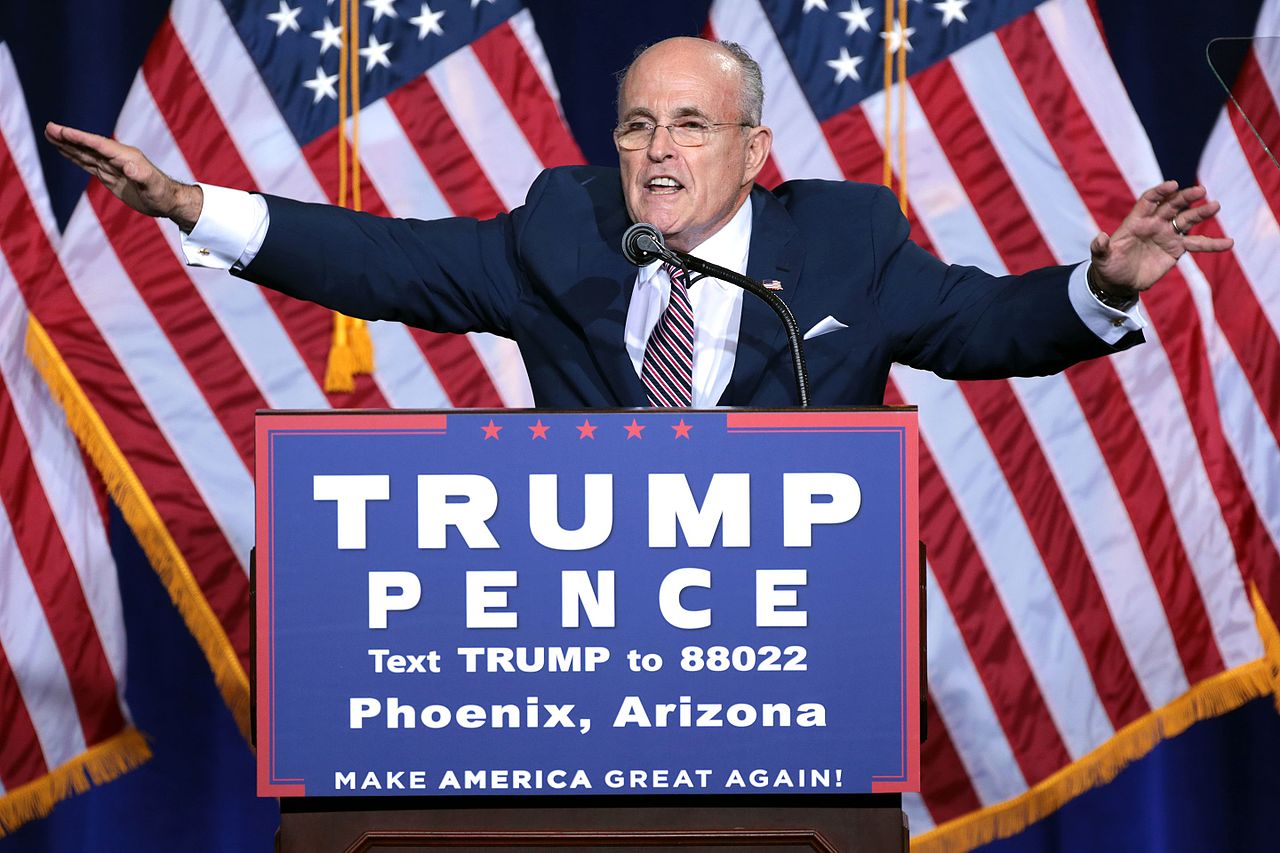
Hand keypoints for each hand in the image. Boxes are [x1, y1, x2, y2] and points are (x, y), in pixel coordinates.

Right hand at [44, 122, 203, 229]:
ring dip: (67, 144)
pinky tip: (64, 150)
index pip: (98, 145)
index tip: (63, 131)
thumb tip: (128, 166)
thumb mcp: (154, 186)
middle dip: (69, 137)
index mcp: (126, 157)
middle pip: (88, 145)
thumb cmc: (163, 194)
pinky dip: (75, 156)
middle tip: (48, 127)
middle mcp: (117, 158)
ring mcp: (112, 166)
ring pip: (85, 153)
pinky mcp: (109, 175)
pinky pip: (88, 163)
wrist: (168, 201)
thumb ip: (142, 176)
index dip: (80, 138)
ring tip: (50, 134)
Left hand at [1089, 181, 1233, 300]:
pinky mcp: (1176, 249)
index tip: (1172, 185)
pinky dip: (1213, 244)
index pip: (1149, 200)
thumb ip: (1101, 247)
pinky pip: (1197, 245)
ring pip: (1187, 220)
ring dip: (1201, 213)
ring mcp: (1167, 235)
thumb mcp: (1102, 258)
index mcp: (1136, 221)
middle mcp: (1155, 224)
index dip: (1159, 192)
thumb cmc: (1108, 266)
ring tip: (1216, 205)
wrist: (1119, 282)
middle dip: (1185, 197)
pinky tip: (1228, 242)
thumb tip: (1099, 237)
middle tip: (1200, 191)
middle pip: (1172, 206)